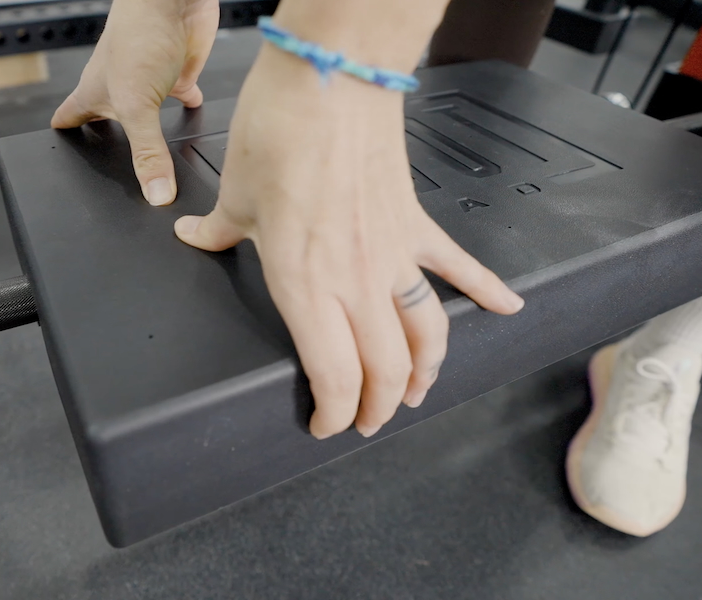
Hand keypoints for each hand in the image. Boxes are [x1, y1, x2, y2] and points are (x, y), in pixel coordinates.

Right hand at [52, 0, 218, 204]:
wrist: (174, 0)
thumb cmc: (139, 35)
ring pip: (147, 116)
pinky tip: (193, 119)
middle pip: (108, 122)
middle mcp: (119, 90)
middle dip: (112, 144)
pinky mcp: (178, 75)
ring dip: (154, 134)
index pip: (69, 120)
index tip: (64, 162)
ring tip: (158, 159)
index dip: (64, 140)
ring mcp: (149, 83)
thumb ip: (147, 152)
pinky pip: (181, 98)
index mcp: (94, 94)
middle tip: (115, 170)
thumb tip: (154, 194)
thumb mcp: (137, 105)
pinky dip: (187, 109)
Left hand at [174, 47, 524, 438]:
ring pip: (426, 336)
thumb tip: (193, 235)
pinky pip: (459, 268)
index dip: (333, 414)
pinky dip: (487, 290)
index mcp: (304, 285)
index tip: (324, 425)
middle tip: (367, 420)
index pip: (333, 376)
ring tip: (417, 391)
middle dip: (377, 408)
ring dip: (425, 372)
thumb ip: (218, 230)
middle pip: (385, 371)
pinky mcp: (416, 228)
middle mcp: (356, 282)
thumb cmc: (281, 133)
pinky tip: (508, 308)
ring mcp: (394, 258)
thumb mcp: (236, 194)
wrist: (331, 80)